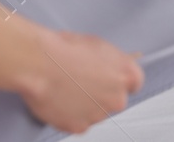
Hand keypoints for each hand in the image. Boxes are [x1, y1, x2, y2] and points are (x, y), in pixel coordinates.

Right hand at [20, 28, 143, 134]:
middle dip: (102, 94)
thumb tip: (109, 68)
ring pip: (96, 112)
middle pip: (115, 100)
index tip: (112, 80)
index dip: (120, 81)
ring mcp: (99, 114)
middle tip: (82, 84)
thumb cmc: (64, 49)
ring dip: (85, 105)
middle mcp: (117, 97)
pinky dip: (70, 115)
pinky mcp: (80, 126)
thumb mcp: (97, 46)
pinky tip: (60, 101)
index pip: (134, 83)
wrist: (39, 64)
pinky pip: (79, 123)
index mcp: (126, 73)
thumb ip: (110, 63)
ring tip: (66, 89)